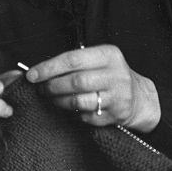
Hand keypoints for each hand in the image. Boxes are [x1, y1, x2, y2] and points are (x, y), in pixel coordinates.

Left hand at [24, 44, 160, 131]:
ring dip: (59, 101)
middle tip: (40, 89)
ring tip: (51, 98)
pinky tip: (70, 108)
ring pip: (79, 101)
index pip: (73, 59)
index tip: (31, 75)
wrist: (139, 98)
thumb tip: (38, 71)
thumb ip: (73, 62)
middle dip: (52, 86)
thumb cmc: (109, 75)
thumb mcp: (98, 60)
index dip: (48, 68)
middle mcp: (116, 75)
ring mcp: (118, 96)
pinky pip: (86, 116)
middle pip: (75, 81)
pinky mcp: (116, 115)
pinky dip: (74, 113)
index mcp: (109, 55)